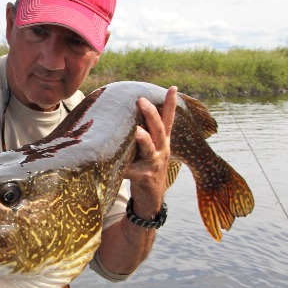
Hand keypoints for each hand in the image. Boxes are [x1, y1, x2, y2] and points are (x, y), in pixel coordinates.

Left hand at [122, 89, 176, 221]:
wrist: (151, 200)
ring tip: (136, 131)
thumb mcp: (148, 152)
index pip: (169, 120)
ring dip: (143, 139)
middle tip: (141, 100)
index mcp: (163, 143)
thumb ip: (142, 138)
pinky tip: (114, 166)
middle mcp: (162, 151)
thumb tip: (127, 120)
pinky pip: (131, 171)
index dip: (171, 104)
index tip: (173, 87)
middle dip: (151, 114)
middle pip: (159, 129)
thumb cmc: (145, 171)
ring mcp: (155, 164)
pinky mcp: (144, 178)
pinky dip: (122, 168)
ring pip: (150, 148)